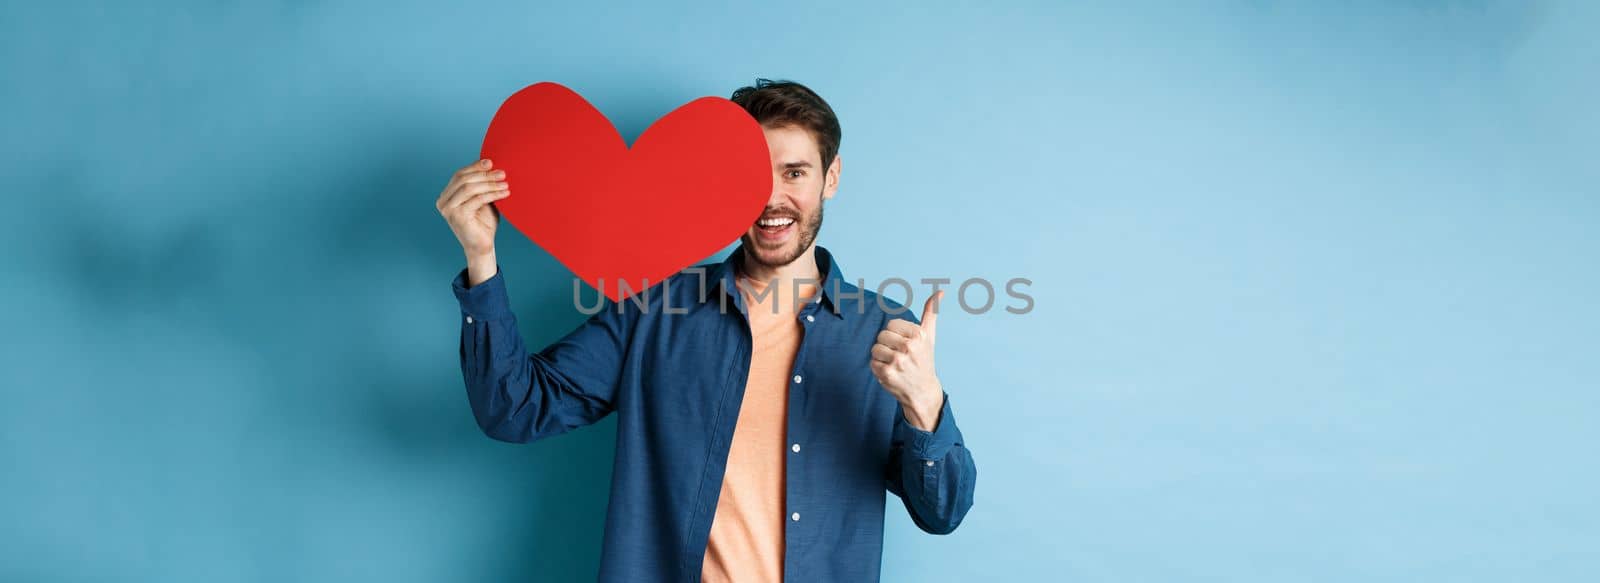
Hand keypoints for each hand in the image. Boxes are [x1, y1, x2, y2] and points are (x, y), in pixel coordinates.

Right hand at [436, 159, 509, 284]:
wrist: (483, 246)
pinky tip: (505, 193)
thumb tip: (489, 164)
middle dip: (485, 175)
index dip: (475, 167)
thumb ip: (481, 184)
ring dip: (490, 183)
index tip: (491, 162)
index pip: (459, 175)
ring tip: (506, 183)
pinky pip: (478, 199)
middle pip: (464, 180)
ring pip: (471, 188)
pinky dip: (493, 194)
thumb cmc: (483, 223)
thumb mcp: (482, 199)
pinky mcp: (458, 216)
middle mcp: (443, 202)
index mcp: (446, 196)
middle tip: (502, 173)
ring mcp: (448, 210)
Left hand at [871, 291, 945, 430]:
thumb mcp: (929, 336)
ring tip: (895, 365)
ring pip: (875, 349)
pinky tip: (891, 373)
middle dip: (887, 345)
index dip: (895, 335)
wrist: (923, 391)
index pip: (891, 324)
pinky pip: (872, 363)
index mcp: (919, 335)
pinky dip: (878, 369)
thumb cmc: (924, 360)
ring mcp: (898, 361)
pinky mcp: (887, 374)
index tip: (905, 345)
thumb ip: (931, 312)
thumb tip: (940, 291)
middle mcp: (909, 347)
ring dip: (882, 357)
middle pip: (881, 335)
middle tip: (900, 356)